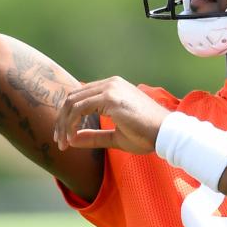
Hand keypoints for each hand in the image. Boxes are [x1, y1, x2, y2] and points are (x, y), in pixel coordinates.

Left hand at [53, 77, 169, 154]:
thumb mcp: (115, 137)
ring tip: (62, 143)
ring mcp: (110, 88)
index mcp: (113, 88)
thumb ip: (94, 136)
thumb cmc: (146, 136)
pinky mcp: (110, 97)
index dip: (68, 117)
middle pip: (72, 97)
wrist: (167, 134)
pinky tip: (70, 138)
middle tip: (59, 142)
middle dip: (61, 121)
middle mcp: (110, 83)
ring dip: (63, 124)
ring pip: (72, 102)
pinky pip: (79, 109)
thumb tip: (72, 139)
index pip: (80, 97)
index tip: (64, 137)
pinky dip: (70, 124)